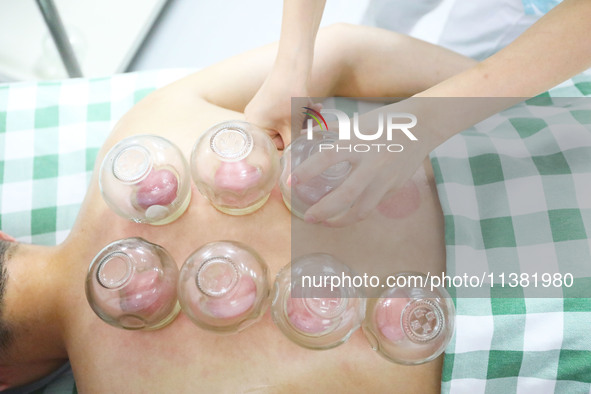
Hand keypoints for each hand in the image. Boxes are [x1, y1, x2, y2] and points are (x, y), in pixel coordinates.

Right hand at [245, 68, 316, 148]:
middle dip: (299, 130)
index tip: (303, 145)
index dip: (290, 146)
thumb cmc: (289, 96)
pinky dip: (299, 111)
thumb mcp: (292, 126)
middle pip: (280, 135)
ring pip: (286, 123)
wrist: (293, 66)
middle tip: (314, 126)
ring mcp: (262, 108)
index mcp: (253, 127)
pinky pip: (286, 113)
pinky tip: (313, 105)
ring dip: (303, 119)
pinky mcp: (272, 100)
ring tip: (315, 110)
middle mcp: (254, 118)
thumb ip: (292, 147)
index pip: (272, 147)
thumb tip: (294, 165)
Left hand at [291, 104, 435, 226]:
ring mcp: (385, 178)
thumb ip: (331, 131)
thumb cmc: (386, 121)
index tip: (291, 180)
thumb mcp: (358, 123)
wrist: (424, 126)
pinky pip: (372, 205)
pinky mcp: (394, 188)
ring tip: (325, 223)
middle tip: (307, 217)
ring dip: (340, 220)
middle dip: (324, 210)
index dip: (308, 170)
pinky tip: (345, 213)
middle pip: (345, 194)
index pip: (328, 157)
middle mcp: (372, 163)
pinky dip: (356, 212)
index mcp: (359, 142)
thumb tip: (304, 134)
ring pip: (362, 209)